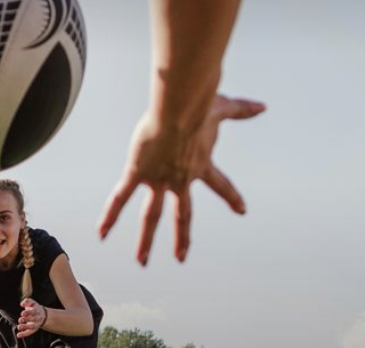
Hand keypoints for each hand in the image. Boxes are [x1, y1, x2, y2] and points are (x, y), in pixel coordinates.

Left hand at [17, 298, 46, 337]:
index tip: (22, 313)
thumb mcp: (32, 303)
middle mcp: (37, 318)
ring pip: (31, 326)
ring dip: (25, 327)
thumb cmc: (34, 308)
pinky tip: (18, 335)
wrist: (43, 315)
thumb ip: (27, 301)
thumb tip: (22, 304)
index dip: (28, 312)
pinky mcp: (33, 330)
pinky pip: (29, 333)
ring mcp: (36, 324)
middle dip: (26, 319)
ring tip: (19, 326)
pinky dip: (24, 334)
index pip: (33, 312)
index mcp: (37, 311)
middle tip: (20, 319)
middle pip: (33, 319)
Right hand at [98, 94, 264, 264]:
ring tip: (142, 260)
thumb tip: (263, 105)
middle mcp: (181, 179)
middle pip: (182, 215)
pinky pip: (121, 197)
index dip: (232, 198)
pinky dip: (110, 215)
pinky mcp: (138, 172)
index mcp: (201, 165)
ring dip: (146, 240)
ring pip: (152, 215)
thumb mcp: (222, 107)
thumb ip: (241, 109)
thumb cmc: (199, 106)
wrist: (179, 111)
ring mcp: (159, 179)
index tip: (242, 210)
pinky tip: (102, 233)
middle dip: (182, 237)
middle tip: (181, 257)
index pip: (222, 185)